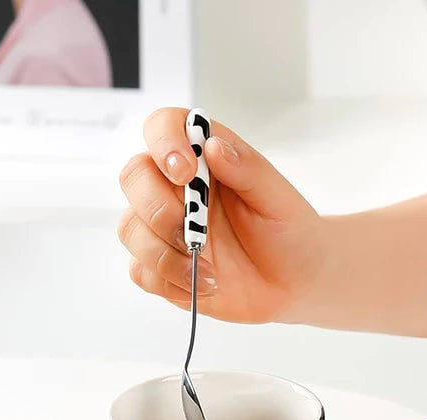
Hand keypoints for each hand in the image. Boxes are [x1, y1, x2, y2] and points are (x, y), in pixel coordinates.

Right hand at [118, 107, 325, 323]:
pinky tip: (202, 285)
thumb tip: (213, 146)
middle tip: (196, 235)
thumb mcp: (279, 199)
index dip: (164, 142)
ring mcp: (166, 228)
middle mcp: (177, 189)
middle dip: (159, 209)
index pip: (164, 127)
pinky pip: (141, 271)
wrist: (296, 283)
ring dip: (164, 254)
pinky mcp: (163, 266)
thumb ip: (248, 169)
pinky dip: (167, 281)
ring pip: (130, 228)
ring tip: (207, 271)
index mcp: (204, 159)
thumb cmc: (290, 233)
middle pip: (134, 177)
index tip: (186, 173)